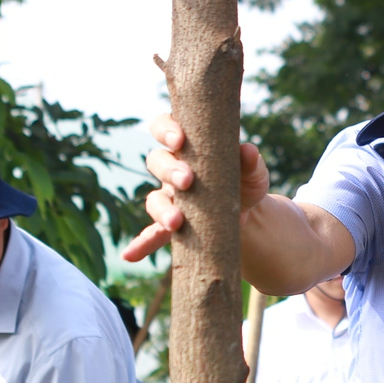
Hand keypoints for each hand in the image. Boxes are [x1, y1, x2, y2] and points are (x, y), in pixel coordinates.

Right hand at [123, 114, 270, 262]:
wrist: (247, 215)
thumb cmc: (245, 183)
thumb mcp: (253, 173)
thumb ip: (251, 162)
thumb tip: (247, 150)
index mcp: (188, 147)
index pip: (165, 127)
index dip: (166, 129)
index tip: (179, 140)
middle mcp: (172, 170)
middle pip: (156, 162)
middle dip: (168, 170)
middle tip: (187, 181)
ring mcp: (169, 198)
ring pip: (154, 199)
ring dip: (161, 209)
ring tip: (176, 223)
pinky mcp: (171, 226)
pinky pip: (151, 234)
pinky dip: (141, 244)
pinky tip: (130, 255)